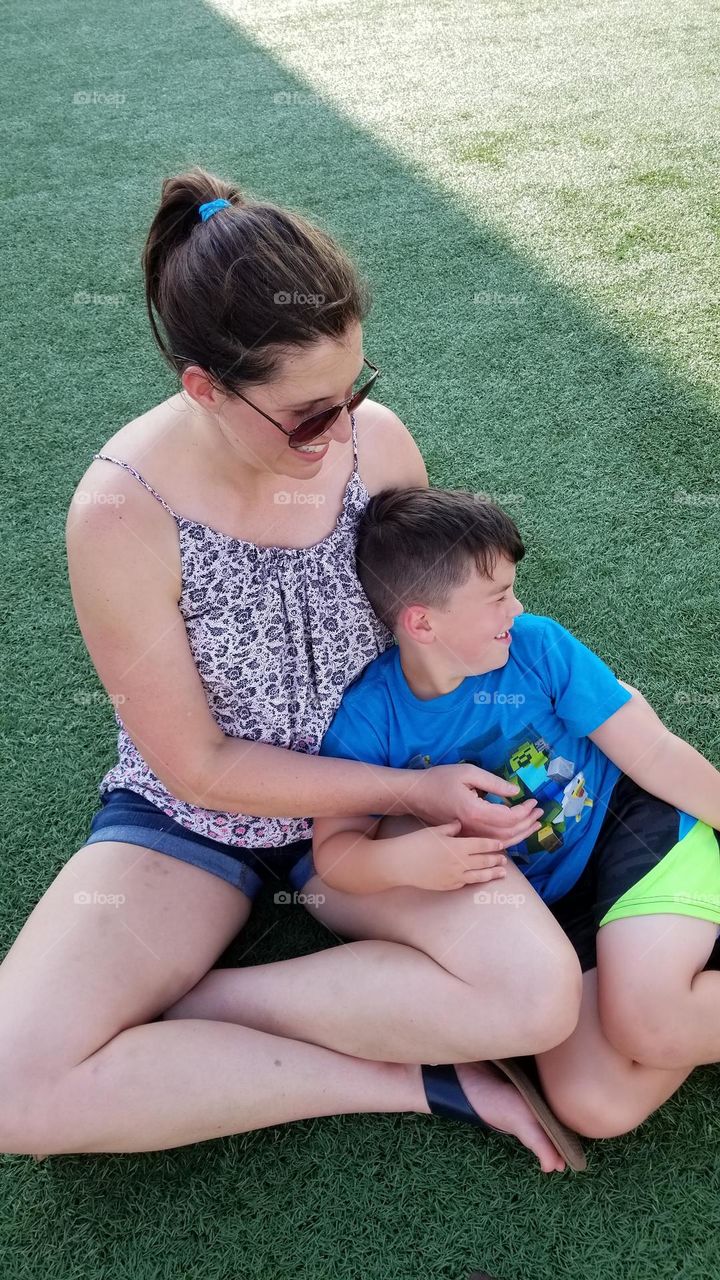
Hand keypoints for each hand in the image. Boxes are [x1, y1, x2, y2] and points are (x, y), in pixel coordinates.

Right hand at [388, 819, 508, 891]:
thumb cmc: (415, 843)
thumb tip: (460, 824)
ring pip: (479, 875)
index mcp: (458, 846)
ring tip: (501, 873)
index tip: (501, 844)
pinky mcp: (448, 886)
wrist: (400, 864)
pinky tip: (479, 879)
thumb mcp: (435, 830)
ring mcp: (454, 876)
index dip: (493, 844)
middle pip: (484, 861)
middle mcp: (460, 862)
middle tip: (504, 859)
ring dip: (492, 873)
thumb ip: (451, 828)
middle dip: (496, 859)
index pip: (482, 844)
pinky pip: (465, 883)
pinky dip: (475, 880)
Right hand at [410, 763, 542, 843]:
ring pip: (500, 844)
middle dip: (527, 824)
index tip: (533, 801)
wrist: (413, 795)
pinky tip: (514, 835)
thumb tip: (515, 792)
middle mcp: (472, 828)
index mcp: (474, 811)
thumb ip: (493, 783)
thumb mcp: (467, 772)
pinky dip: (506, 842)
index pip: (508, 817)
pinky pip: (489, 845)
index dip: (525, 811)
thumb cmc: (438, 780)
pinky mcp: (463, 839)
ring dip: (520, 835)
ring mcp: (467, 837)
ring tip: (533, 825)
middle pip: (508, 834)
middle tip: (538, 813)